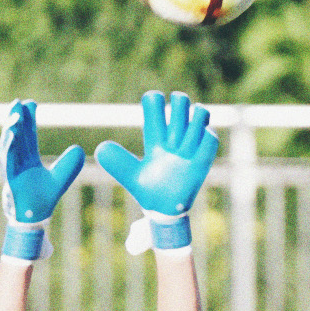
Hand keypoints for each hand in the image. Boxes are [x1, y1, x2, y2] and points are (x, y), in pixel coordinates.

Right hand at [0, 100, 83, 259]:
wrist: (34, 218)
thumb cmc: (43, 199)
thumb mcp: (60, 179)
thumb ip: (69, 165)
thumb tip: (79, 149)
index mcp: (29, 159)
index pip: (28, 135)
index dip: (29, 119)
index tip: (31, 103)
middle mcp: (19, 161)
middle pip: (16, 136)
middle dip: (16, 118)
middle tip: (18, 101)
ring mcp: (13, 168)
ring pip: (9, 145)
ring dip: (11, 129)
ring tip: (15, 114)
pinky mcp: (10, 177)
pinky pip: (9, 159)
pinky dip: (9, 146)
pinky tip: (12, 134)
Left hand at [94, 91, 217, 249]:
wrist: (167, 210)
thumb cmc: (148, 191)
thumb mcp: (131, 177)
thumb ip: (117, 162)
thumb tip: (99, 148)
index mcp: (155, 135)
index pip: (154, 104)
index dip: (154, 100)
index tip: (154, 109)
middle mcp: (174, 135)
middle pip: (180, 100)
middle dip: (178, 106)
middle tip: (171, 131)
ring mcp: (191, 143)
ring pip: (199, 112)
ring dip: (193, 124)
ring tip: (184, 145)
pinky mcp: (204, 155)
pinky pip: (210, 135)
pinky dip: (204, 138)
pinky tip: (194, 152)